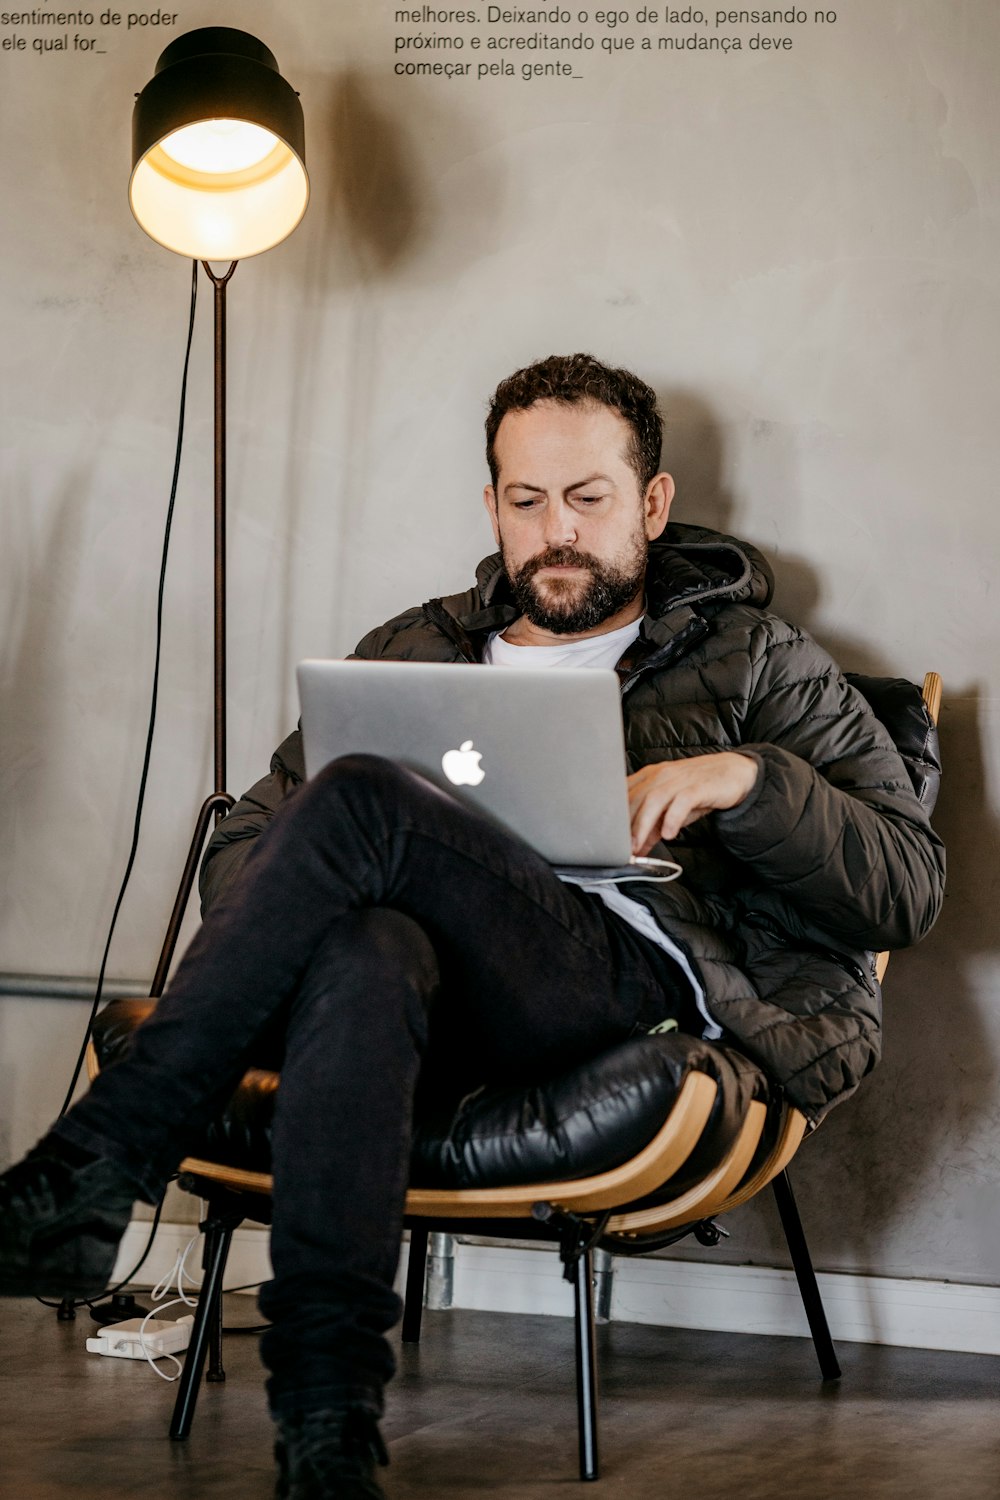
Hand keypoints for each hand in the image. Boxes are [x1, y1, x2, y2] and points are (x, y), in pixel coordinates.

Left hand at [627, 753, 758, 854]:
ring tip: (638, 845)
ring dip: (643, 824)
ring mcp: (680, 779)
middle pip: (635, 798)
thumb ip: (653, 825)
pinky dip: (672, 818)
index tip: (609, 838)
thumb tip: (636, 847)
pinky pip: (682, 801)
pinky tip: (668, 834)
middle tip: (621, 848)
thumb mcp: (672, 808)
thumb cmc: (700, 788)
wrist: (734, 772)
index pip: (624, 795)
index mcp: (650, 776)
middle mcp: (661, 775)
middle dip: (625, 825)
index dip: (614, 817)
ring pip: (654, 800)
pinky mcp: (699, 786)